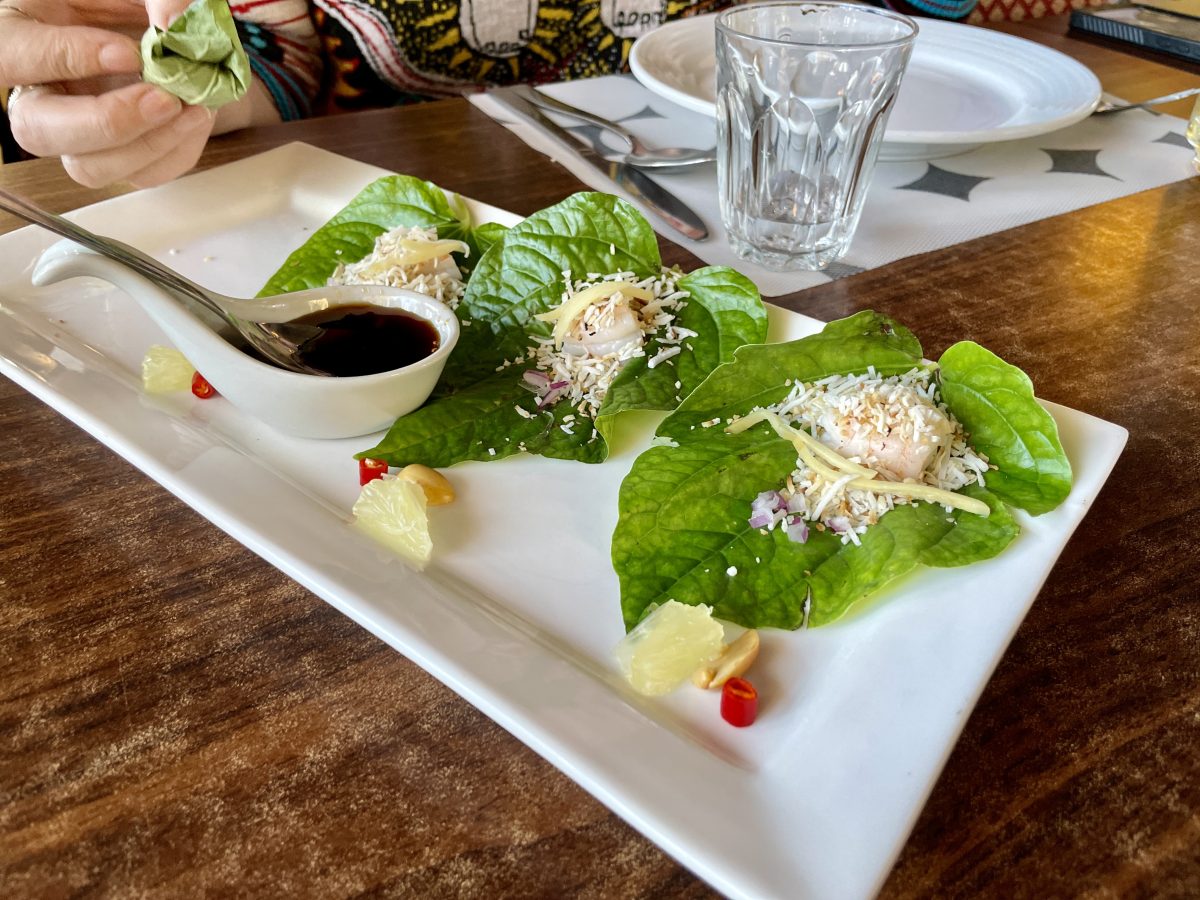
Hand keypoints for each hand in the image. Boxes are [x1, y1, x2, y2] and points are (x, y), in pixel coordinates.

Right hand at [1, 0, 215, 187]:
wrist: (172, 31)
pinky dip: (176, 152)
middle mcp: (40, 91)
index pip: (14, 56)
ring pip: (89, 168)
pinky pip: (141, 176)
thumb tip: (174, 24)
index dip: (70, 59)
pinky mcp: (121, 157)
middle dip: (107, 123)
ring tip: (192, 107)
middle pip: (37, 131)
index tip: (128, 55)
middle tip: (163, 99)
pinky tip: (197, 117)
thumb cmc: (139, 3)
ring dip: (147, 146)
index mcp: (22, 32)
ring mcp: (79, 132)